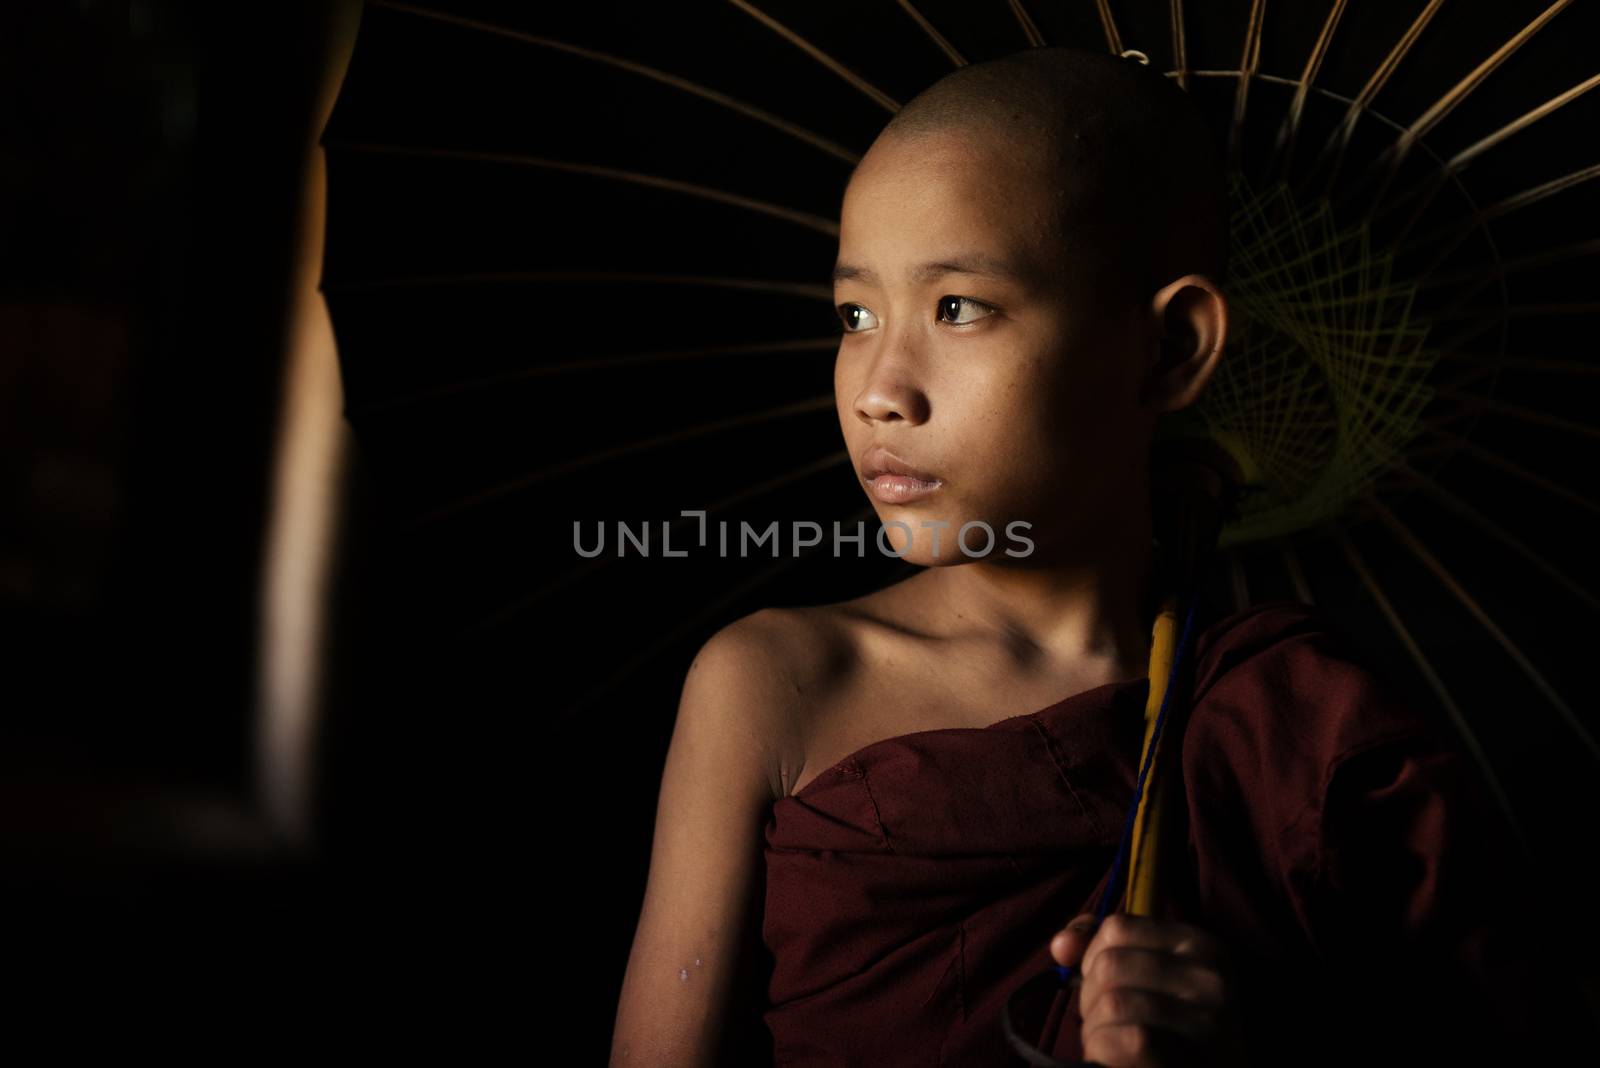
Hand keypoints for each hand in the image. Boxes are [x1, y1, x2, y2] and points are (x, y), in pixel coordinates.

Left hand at [1049, 912, 1245, 1066]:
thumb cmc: (1170, 1031)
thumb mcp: (1147, 979)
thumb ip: (1101, 949)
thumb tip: (1060, 946)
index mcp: (1201, 946)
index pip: (1117, 928)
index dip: (1093, 959)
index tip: (1104, 988)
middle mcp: (1211, 978)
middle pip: (1110, 965)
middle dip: (1091, 999)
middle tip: (1106, 1024)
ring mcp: (1208, 1021)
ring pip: (1113, 1003)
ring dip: (1096, 1031)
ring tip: (1112, 1045)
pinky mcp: (1194, 1059)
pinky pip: (1126, 1040)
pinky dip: (1104, 1051)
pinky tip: (1114, 1060)